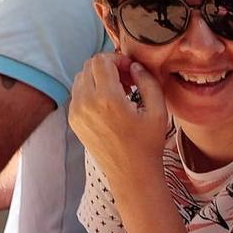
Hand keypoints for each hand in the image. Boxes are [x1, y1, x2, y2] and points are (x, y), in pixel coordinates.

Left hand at [68, 54, 170, 187]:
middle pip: (89, 66)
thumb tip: (135, 66)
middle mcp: (86, 102)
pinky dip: (91, 90)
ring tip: (118, 92)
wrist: (131, 173)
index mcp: (107, 98)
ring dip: (99, 78)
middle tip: (127, 80)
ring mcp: (76, 111)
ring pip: (81, 77)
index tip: (131, 70)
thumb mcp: (158, 111)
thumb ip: (148, 82)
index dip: (118, 59)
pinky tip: (109, 104)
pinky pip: (78, 93)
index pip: (102, 60)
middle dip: (108, 67)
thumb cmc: (148, 144)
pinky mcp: (73, 120)